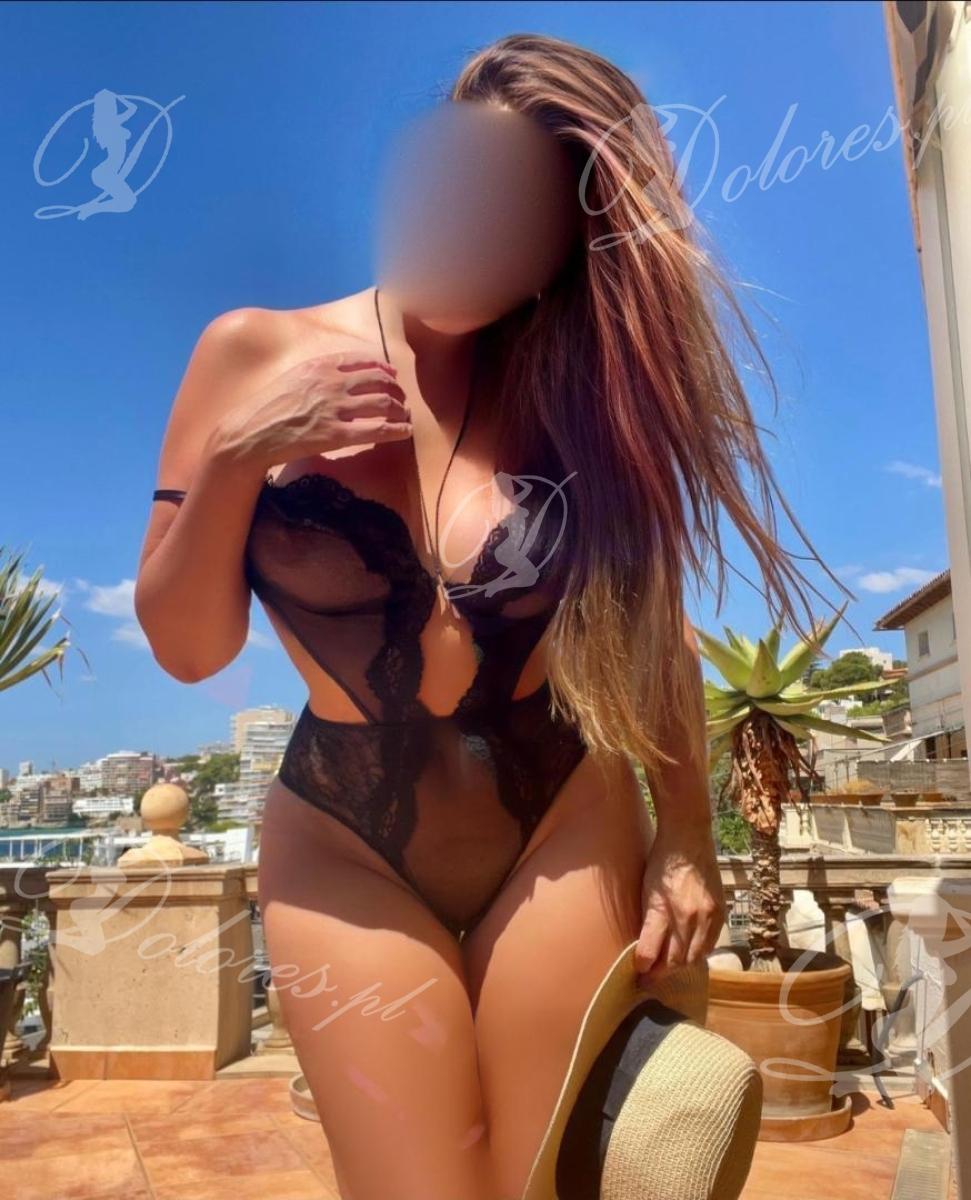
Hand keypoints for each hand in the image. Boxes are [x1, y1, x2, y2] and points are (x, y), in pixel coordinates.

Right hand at [214, 345, 411, 469]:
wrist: (250, 434)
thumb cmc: (266, 409)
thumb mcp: (291, 379)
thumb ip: (315, 375)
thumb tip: (335, 378)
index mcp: (319, 366)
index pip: (362, 360)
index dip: (382, 367)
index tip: (391, 374)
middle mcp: (331, 383)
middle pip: (378, 380)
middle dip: (395, 389)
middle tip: (401, 398)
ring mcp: (335, 409)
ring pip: (383, 403)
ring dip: (399, 409)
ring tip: (405, 415)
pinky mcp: (337, 435)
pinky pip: (377, 429)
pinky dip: (397, 430)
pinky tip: (405, 432)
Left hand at [634, 824, 725, 983]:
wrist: (688, 838)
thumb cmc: (661, 861)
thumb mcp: (646, 890)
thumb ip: (648, 921)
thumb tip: (644, 947)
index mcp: (662, 910)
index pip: (650, 952)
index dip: (643, 967)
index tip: (638, 972)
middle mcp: (686, 917)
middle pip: (674, 960)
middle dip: (660, 972)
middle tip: (650, 978)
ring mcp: (706, 916)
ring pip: (693, 957)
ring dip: (679, 966)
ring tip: (668, 968)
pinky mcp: (719, 913)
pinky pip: (710, 945)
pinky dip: (698, 953)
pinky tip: (689, 953)